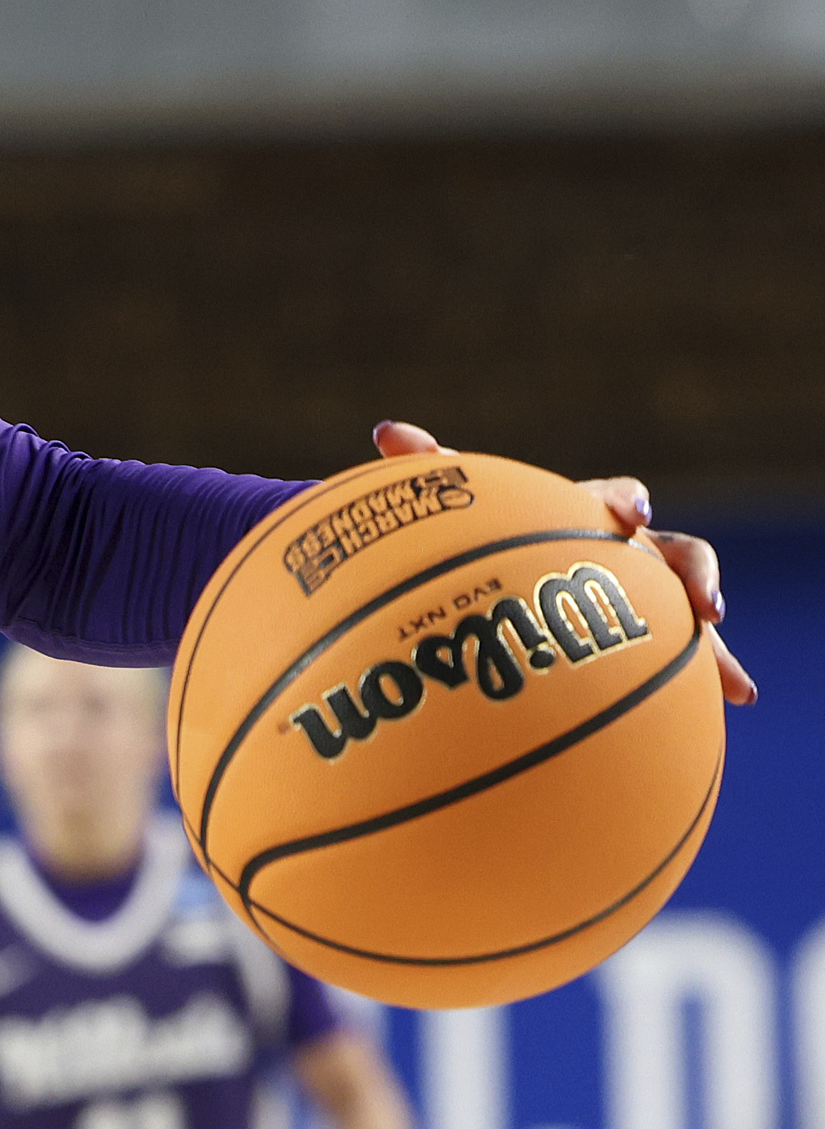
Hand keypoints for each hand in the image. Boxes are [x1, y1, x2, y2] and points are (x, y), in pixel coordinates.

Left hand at [373, 420, 753, 705]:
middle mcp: (629, 552)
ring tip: (734, 677)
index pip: (618, 496)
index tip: (629, 516)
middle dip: (697, 575)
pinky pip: (689, 659)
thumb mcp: (458, 507)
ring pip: (694, 609)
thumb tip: (386, 430)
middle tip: (706, 603)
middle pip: (679, 552)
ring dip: (719, 640)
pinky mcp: (650, 639)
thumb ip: (430, 470)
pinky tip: (741, 698)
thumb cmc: (487, 536)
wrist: (507, 581)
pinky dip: (717, 675)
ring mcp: (645, 596)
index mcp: (589, 513)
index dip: (628, 502)